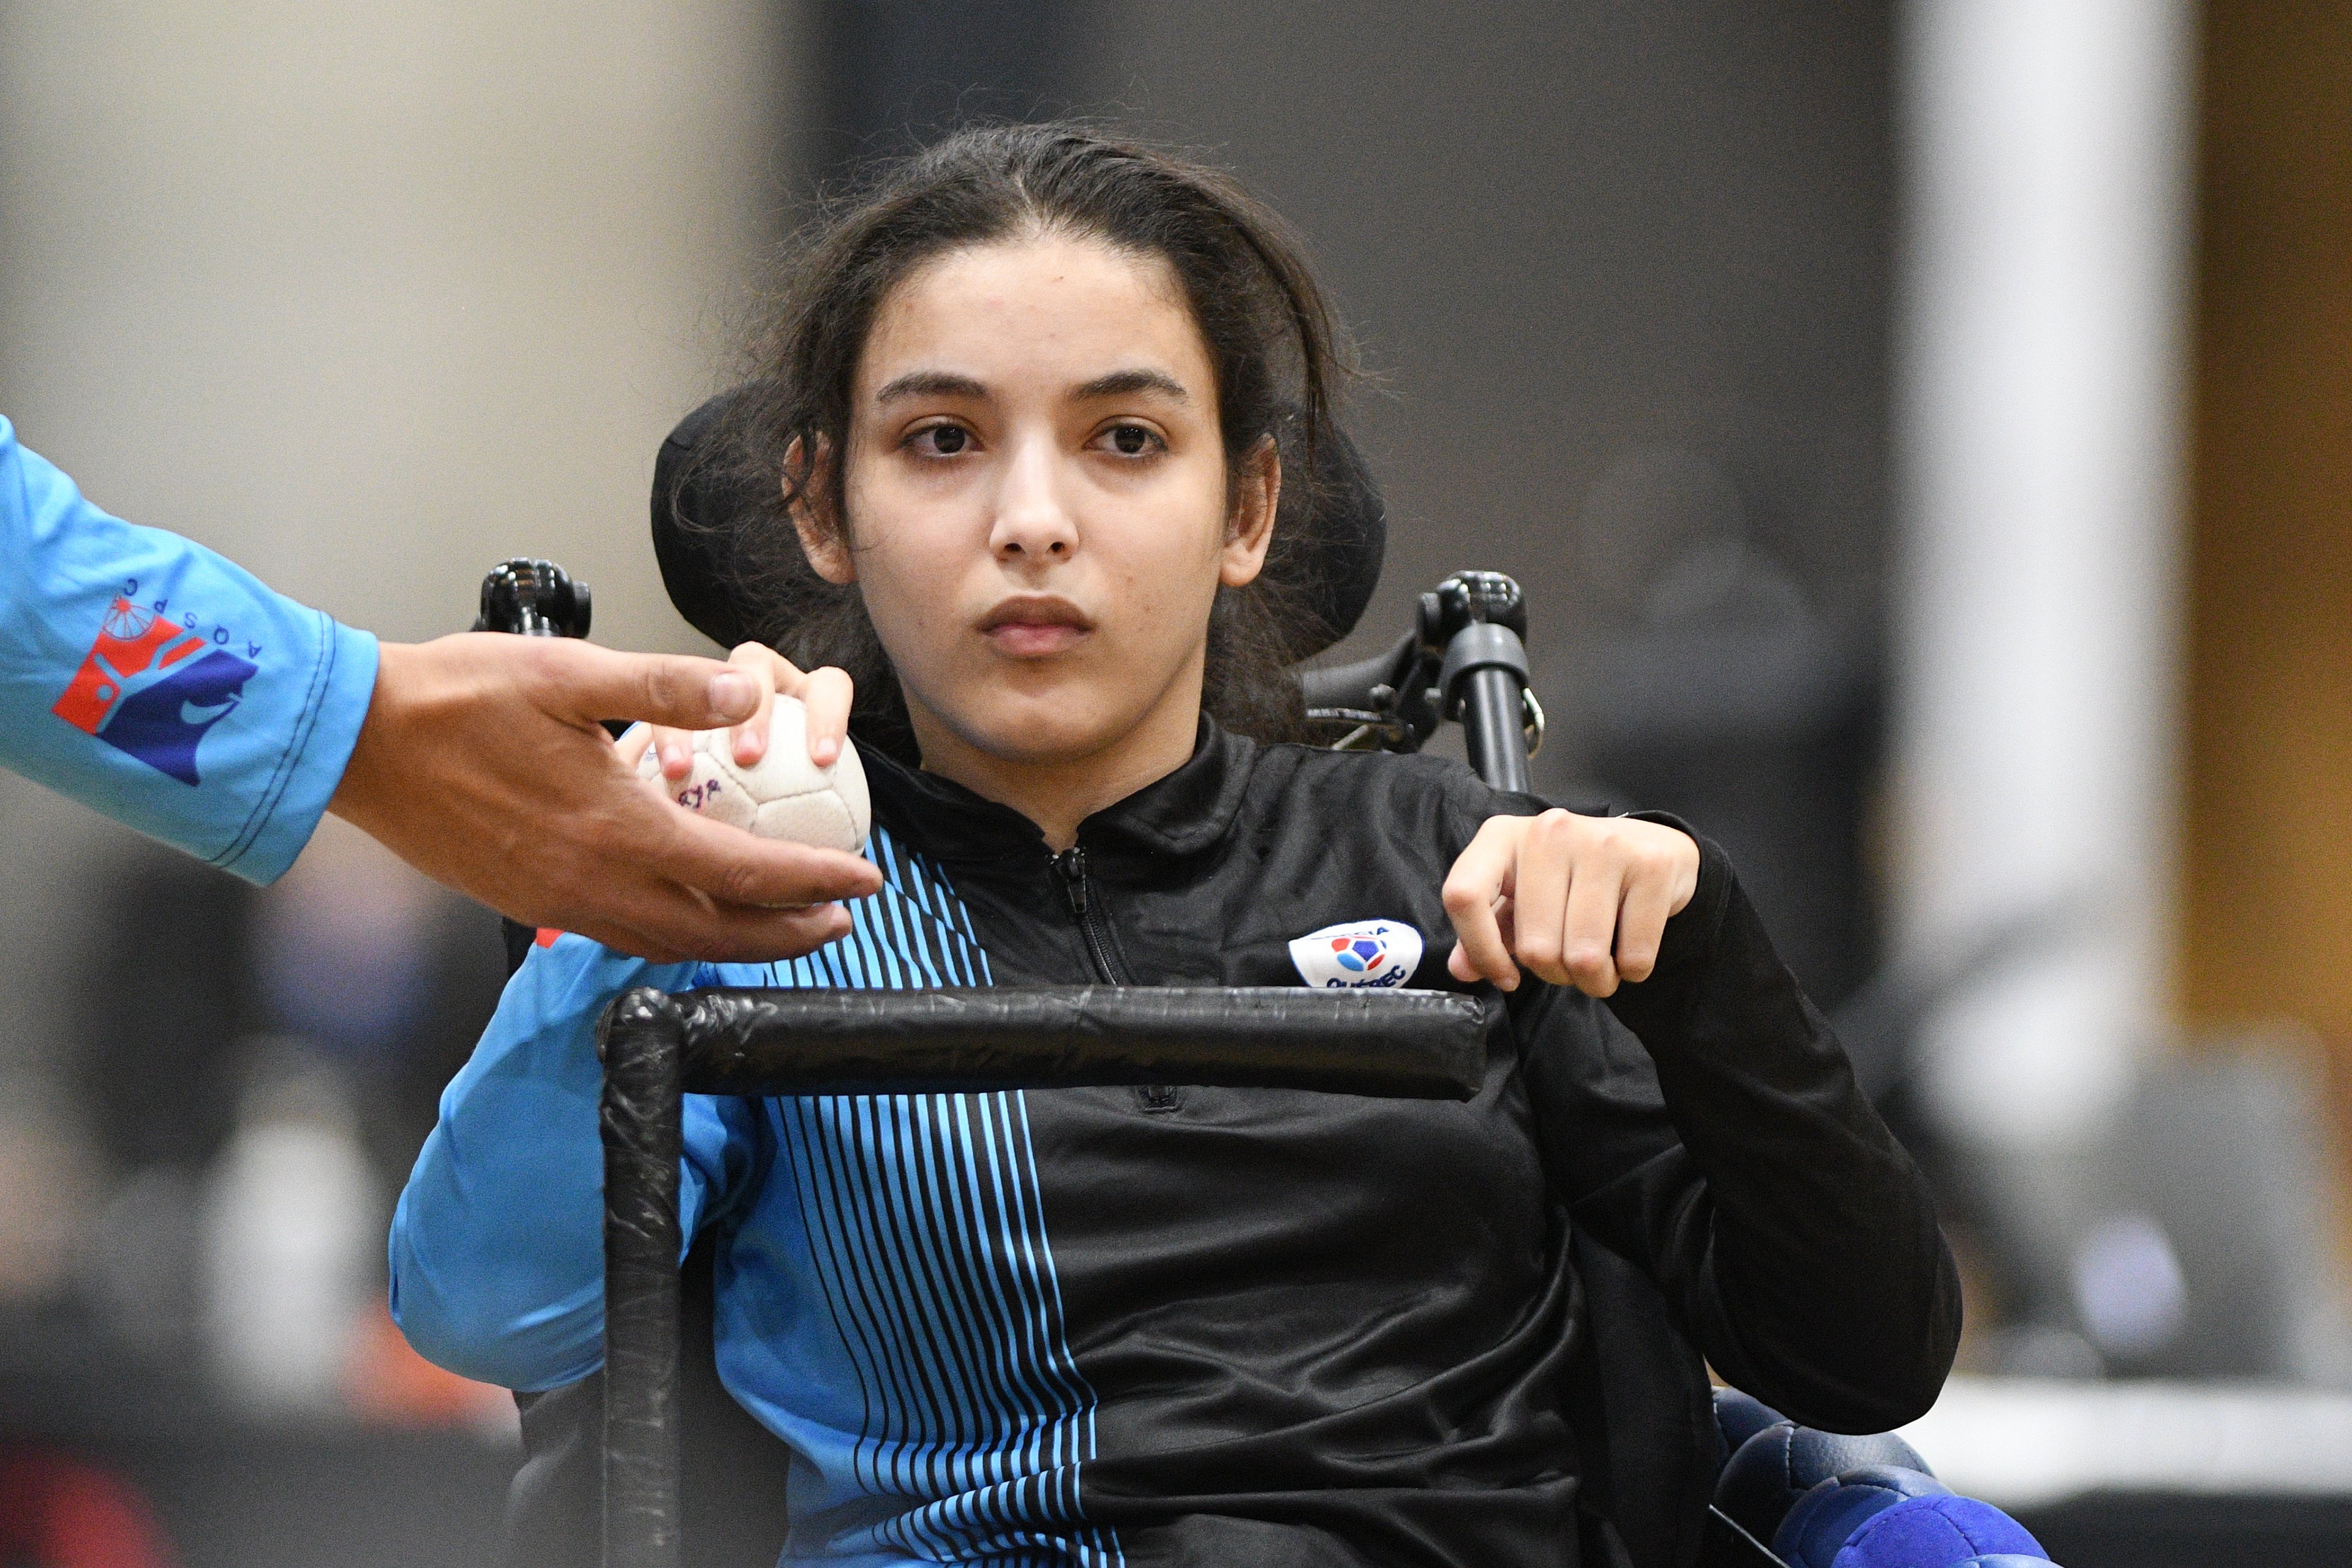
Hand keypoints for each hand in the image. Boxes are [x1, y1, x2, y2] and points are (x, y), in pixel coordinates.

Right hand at [327, 634, 881, 962]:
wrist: (357, 743)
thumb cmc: (456, 699)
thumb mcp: (569, 674)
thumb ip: (665, 686)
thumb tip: (747, 688)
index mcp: (617, 829)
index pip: (744, 871)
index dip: (812, 880)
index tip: (862, 878)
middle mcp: (593, 882)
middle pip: (716, 930)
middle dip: (788, 933)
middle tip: (840, 920)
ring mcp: (558, 899)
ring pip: (670, 942)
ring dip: (736, 941)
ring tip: (785, 927)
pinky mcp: (529, 900)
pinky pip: (623, 935)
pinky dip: (676, 936)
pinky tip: (691, 914)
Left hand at [1443, 810, 1699, 996]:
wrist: (1651, 848)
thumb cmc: (1575, 878)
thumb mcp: (1523, 897)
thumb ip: (1490, 931)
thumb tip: (1461, 969)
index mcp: (1503, 836)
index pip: (1464, 895)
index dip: (1480, 950)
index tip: (1506, 977)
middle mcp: (1549, 831)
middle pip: (1535, 947)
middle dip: (1556, 975)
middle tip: (1570, 962)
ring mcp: (1603, 844)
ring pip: (1585, 958)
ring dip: (1595, 980)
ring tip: (1602, 962)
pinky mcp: (1651, 866)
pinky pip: (1634, 957)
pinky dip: (1632, 971)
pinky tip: (1630, 948)